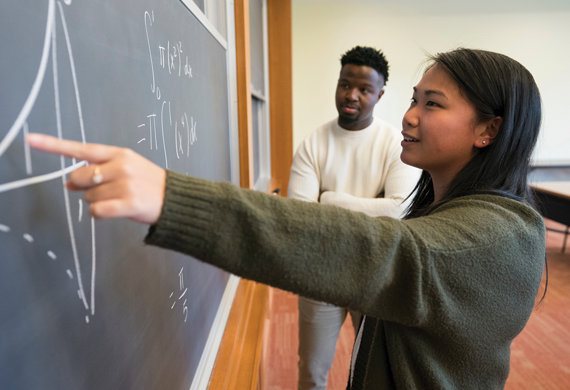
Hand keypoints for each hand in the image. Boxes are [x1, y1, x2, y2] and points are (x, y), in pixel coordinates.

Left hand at [26, 133, 165, 224]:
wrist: (177, 200)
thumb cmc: (149, 184)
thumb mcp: (126, 169)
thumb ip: (97, 172)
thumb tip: (69, 183)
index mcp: (120, 154)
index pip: (82, 149)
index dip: (54, 145)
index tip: (31, 139)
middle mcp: (121, 166)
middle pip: (80, 177)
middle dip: (85, 187)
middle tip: (104, 190)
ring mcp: (126, 185)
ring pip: (88, 197)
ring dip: (96, 202)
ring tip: (118, 200)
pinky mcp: (129, 204)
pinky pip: (97, 211)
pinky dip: (99, 214)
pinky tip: (112, 211)